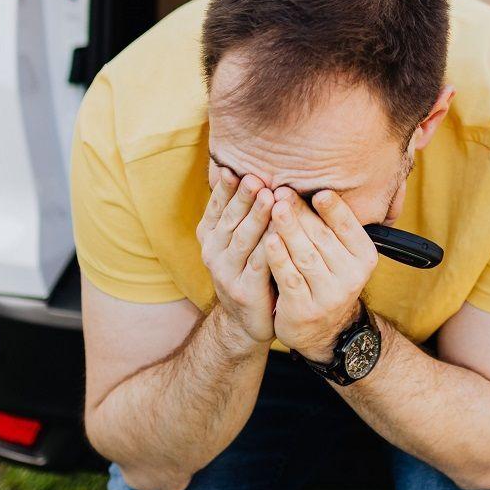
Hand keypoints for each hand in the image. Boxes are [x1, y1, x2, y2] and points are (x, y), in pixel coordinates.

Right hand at [196, 169, 276, 345]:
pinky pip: (259, 264)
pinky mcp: (245, 290)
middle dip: (242, 197)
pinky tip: (279, 233)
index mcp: (211, 237)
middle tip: (254, 177)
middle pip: (230, 220)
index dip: (225, 189)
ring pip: (243, 239)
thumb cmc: (249, 270)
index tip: (234, 168)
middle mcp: (214, 253)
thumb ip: (242, 213)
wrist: (247, 321)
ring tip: (268, 197)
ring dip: (256, 217)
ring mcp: (227, 273)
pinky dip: (269, 247)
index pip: (217, 207)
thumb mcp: (238, 240)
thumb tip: (253, 172)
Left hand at [265, 188, 379, 361]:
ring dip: (288, 229)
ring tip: (272, 208)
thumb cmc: (326, 278)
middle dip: (301, 213)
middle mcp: (352, 276)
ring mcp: (329, 295)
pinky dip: (278, 258)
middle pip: (322, 238)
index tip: (317, 191)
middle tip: (281, 191)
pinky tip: (267, 240)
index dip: (333, 208)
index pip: (348, 226)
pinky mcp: (305, 309)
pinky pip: (289, 278)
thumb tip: (311, 188)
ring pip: (305, 255)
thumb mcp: (340, 255)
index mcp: (364, 257)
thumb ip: (330, 227)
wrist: (322, 330)